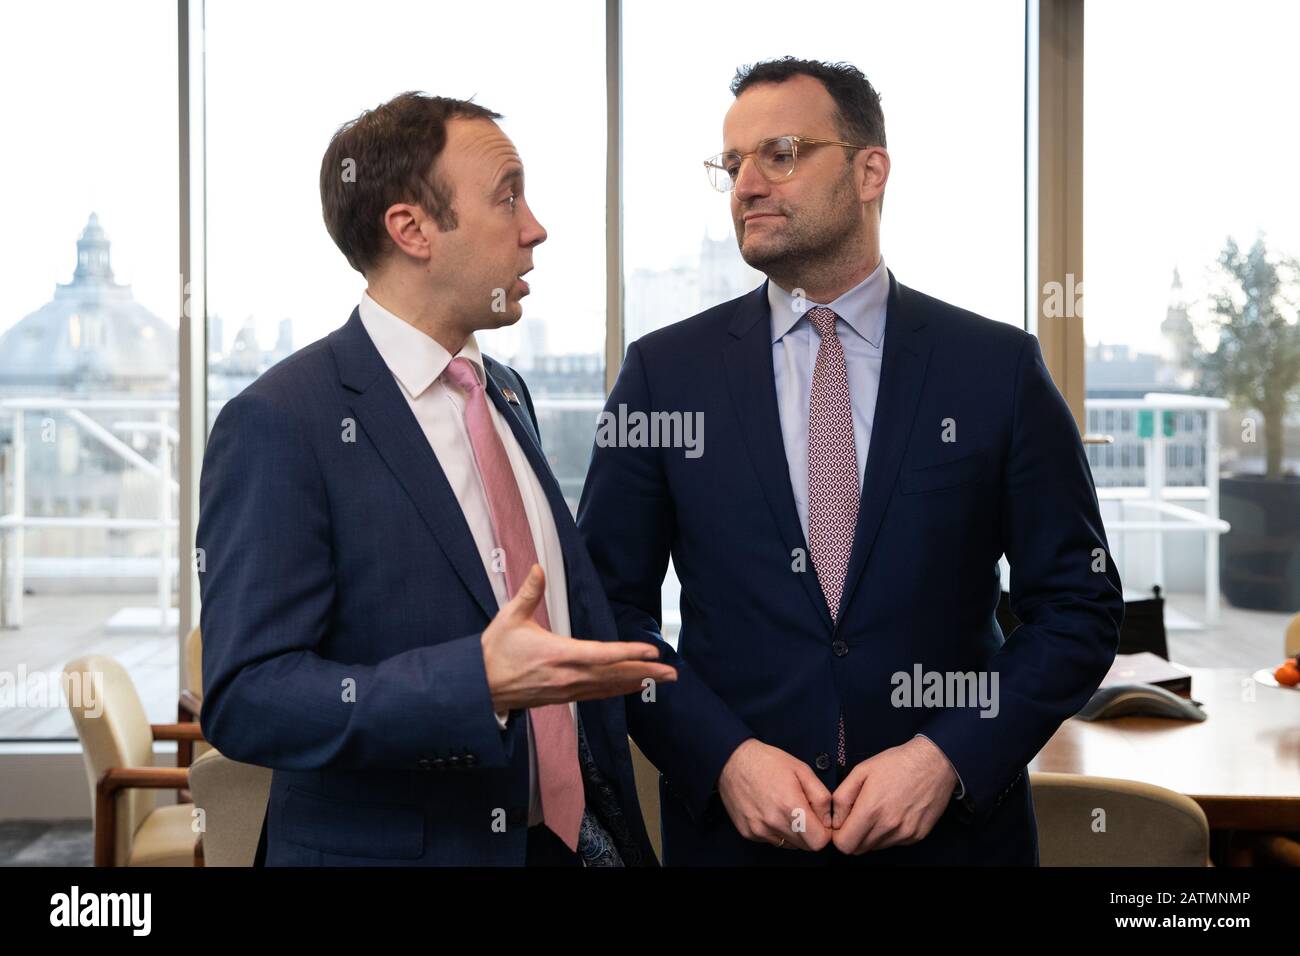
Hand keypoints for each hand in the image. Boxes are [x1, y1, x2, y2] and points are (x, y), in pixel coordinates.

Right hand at [482, 564, 676, 711]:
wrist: (479, 687)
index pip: (602, 655)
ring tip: (662, 680)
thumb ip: (529, 592)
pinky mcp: (564, 696)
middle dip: (645, 672)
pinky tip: (633, 687)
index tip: (651, 651)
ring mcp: (567, 689)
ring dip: (637, 682)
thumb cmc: (494, 652)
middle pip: (614, 675)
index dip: (629, 653)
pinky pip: (598, 695)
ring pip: (609, 687)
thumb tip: (538, 566)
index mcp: (558, 654)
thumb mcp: (509, 618)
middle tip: (672, 673)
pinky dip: (618, 690)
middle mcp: (567, 676)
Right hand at [717, 739, 832, 850]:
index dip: (824, 831)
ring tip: (785, 809)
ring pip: (790, 845)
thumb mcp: (802, 770)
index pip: (819, 842)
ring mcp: (759, 830)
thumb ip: (821, 797)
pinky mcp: (749, 833)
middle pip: (805, 846)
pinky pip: (773, 841)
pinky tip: (770, 811)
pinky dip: (777, 831)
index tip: (819, 819)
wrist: (732, 761)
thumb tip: (828, 820)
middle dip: (810, 832)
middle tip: (803, 810)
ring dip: (793, 833)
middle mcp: (774, 823)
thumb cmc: (768, 762)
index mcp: (791, 806)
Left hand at [830, 736, 955, 854]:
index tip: (842, 824)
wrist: (934, 762)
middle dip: (853, 835)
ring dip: (871, 835)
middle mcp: (889, 826)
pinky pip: (894, 843)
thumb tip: (836, 820)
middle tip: (859, 815)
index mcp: (871, 810)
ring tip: (879, 810)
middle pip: (859, 849)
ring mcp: (905, 833)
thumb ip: (842, 797)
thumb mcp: (861, 771)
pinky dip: (889, 833)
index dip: (839, 835)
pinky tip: (894, 813)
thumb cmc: (897, 763)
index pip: (844, 845)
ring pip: (876, 847)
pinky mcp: (917, 835)